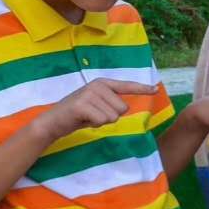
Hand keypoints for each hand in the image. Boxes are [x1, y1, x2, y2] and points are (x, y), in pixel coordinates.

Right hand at [38, 79, 155, 140]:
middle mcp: (98, 85)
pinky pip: (103, 121)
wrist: (53, 121)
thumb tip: (125, 108)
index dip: (142, 89)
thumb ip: (110, 103)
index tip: (155, 89)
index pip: (127, 86)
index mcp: (103, 83)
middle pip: (123, 109)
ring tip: (87, 117)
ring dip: (102, 122)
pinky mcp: (83, 105)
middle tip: (93, 114)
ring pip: (114, 116)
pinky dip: (94, 125)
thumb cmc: (78, 115)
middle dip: (110, 116)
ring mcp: (90, 93)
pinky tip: (83, 120)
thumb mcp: (96, 105)